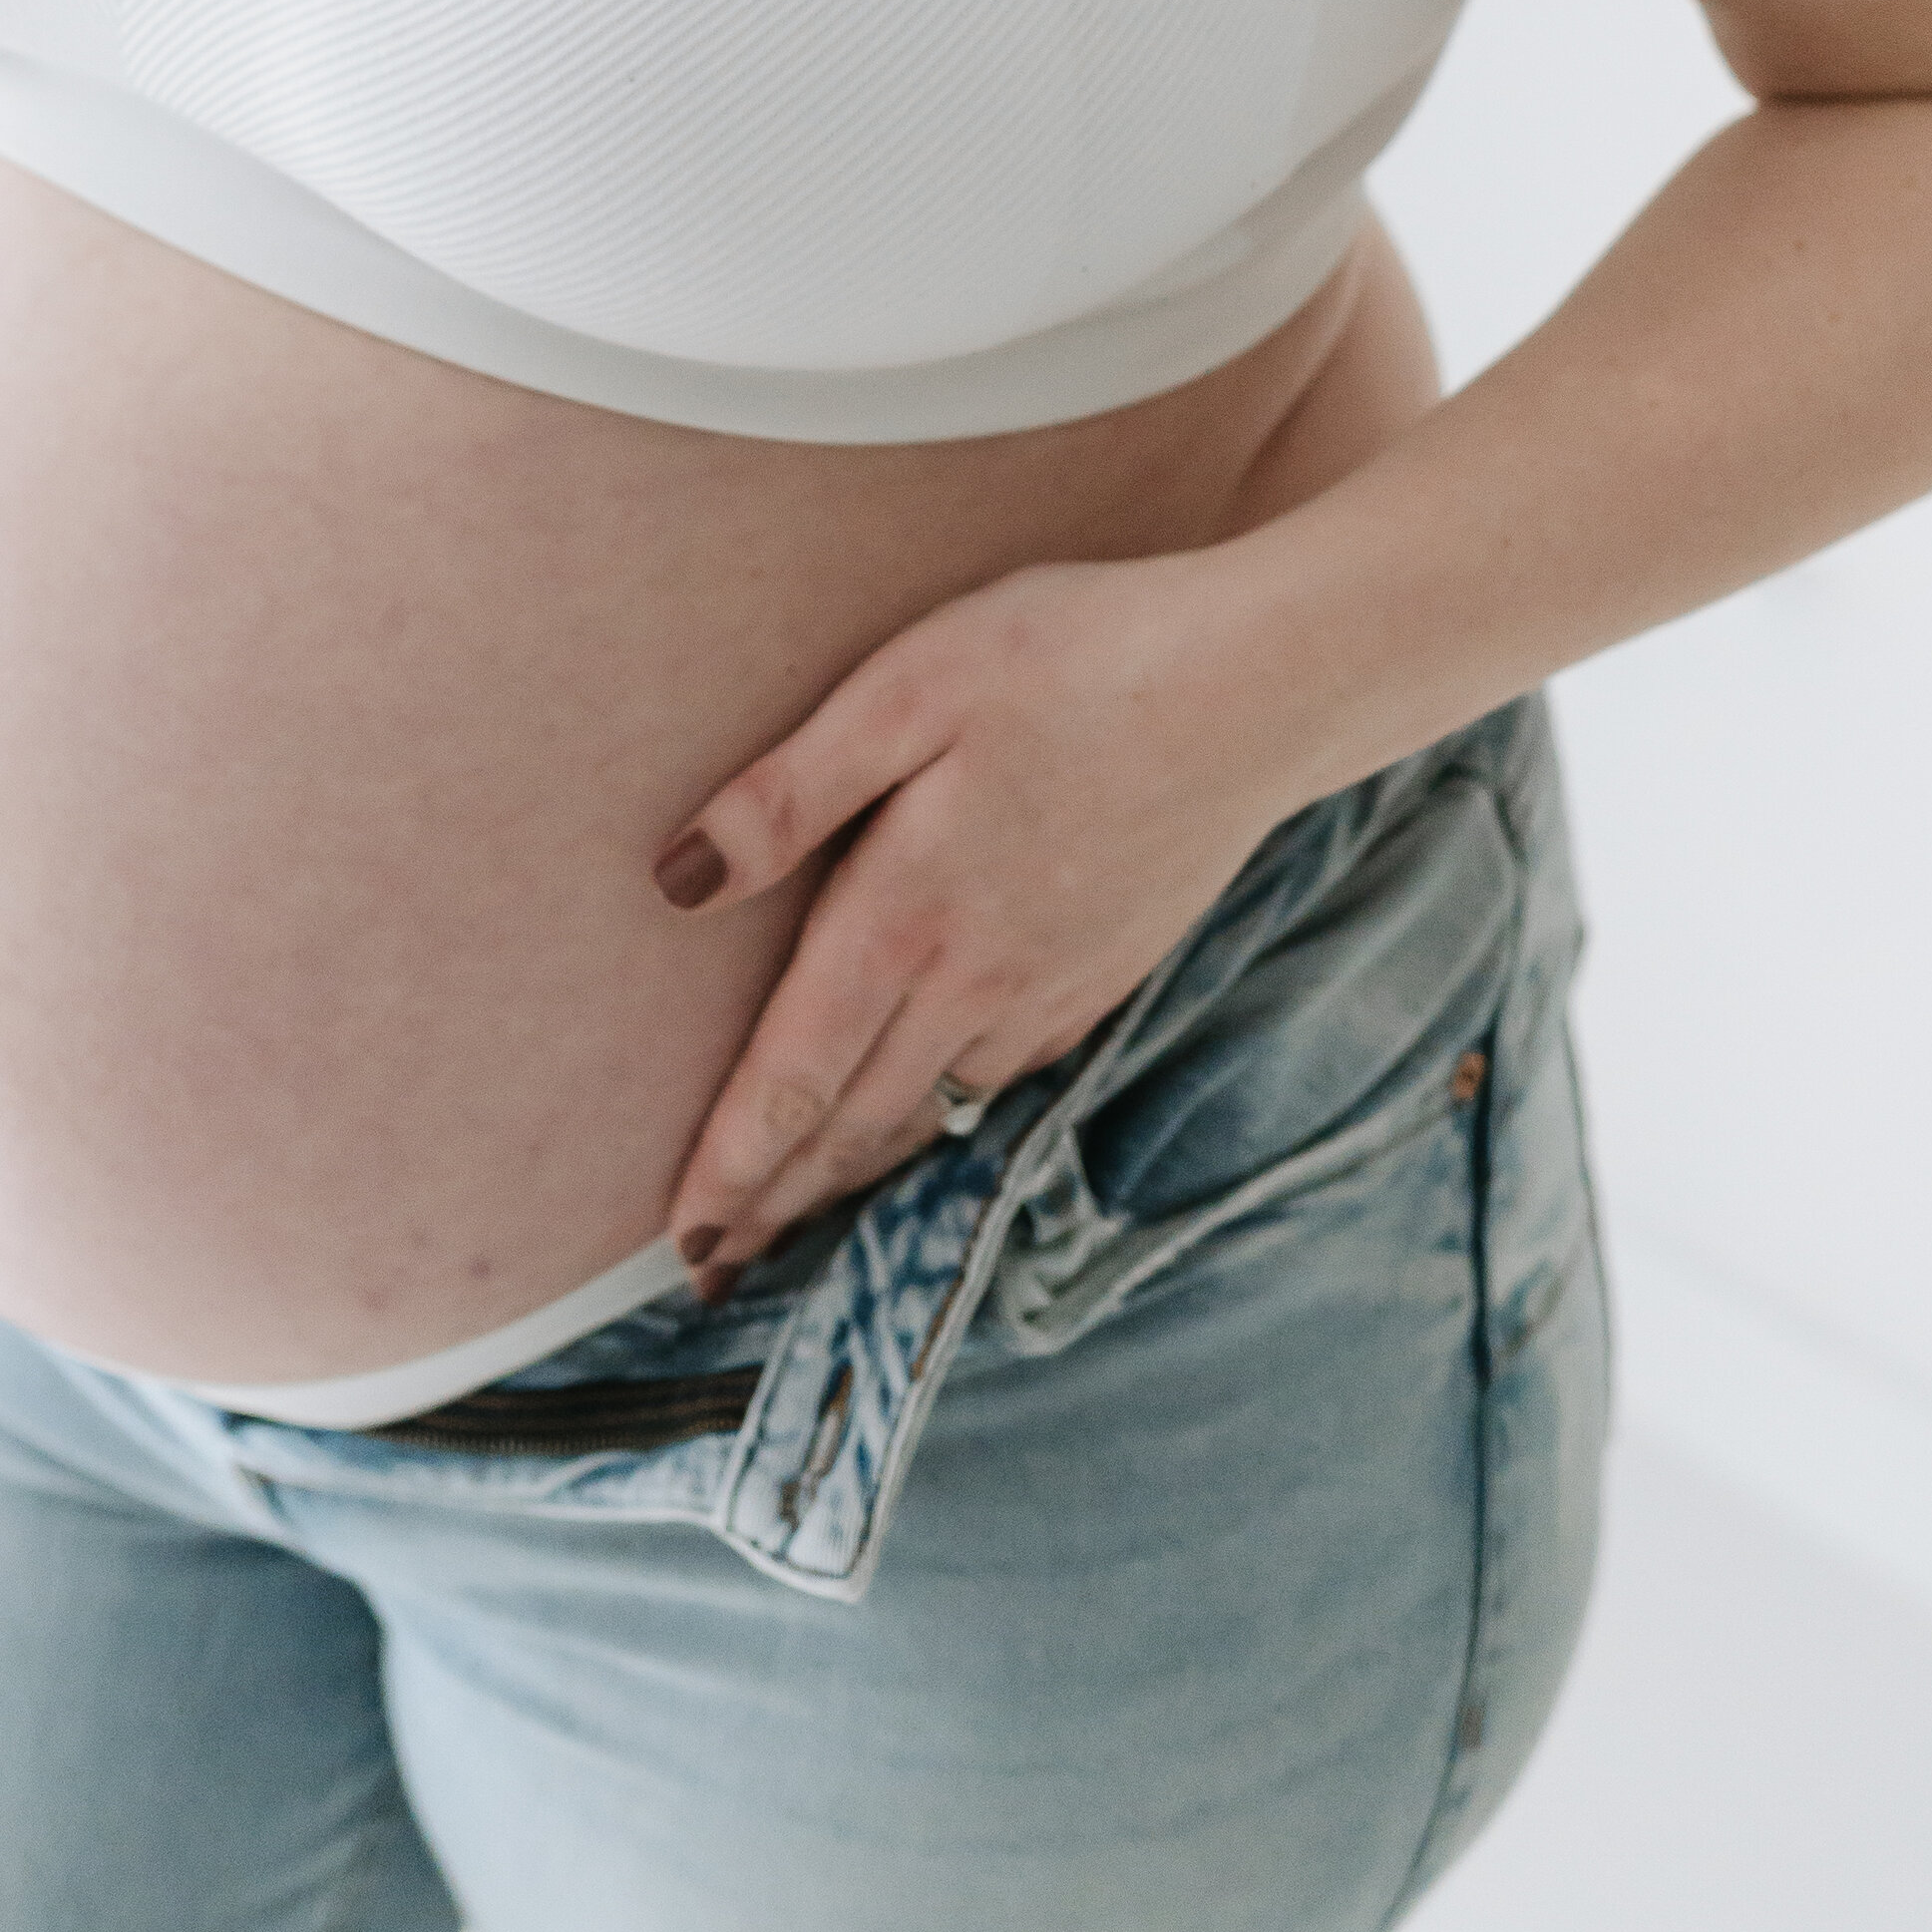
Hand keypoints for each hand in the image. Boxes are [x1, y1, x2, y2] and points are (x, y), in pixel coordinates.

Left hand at [651, 550, 1319, 1294]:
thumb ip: (789, 794)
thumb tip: (676, 879)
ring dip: (852, 1175)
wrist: (1255, 690)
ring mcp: (1047, 988)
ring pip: (927, 1112)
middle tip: (712, 1269)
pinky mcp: (1101, 973)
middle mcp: (973, 980)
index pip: (795, 1075)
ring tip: (797, 1217)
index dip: (733, 1164)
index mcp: (905, 914)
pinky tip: (927, 1121)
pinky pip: (998, 1079)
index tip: (682, 1240)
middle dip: (775, 1199)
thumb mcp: (904, 691)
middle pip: (854, 1119)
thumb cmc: (1069, 662)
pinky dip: (940, 1124)